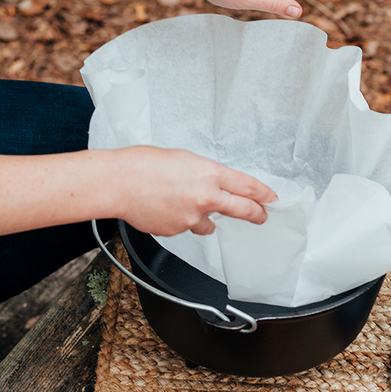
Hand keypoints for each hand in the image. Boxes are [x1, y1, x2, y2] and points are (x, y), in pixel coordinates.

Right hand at [114, 147, 276, 235]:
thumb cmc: (145, 164)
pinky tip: (164, 208)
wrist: (119, 183)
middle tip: (262, 216)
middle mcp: (206, 197)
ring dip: (205, 217)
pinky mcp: (178, 231)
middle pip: (243, 210)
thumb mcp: (184, 159)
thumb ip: (204, 175)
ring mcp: (192, 217)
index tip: (271, 198)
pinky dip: (180, 220)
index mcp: (209, 173)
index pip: (247, 186)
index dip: (264, 193)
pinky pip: (186, 227)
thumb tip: (213, 186)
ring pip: (209, 224)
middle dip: (256, 214)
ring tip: (183, 204)